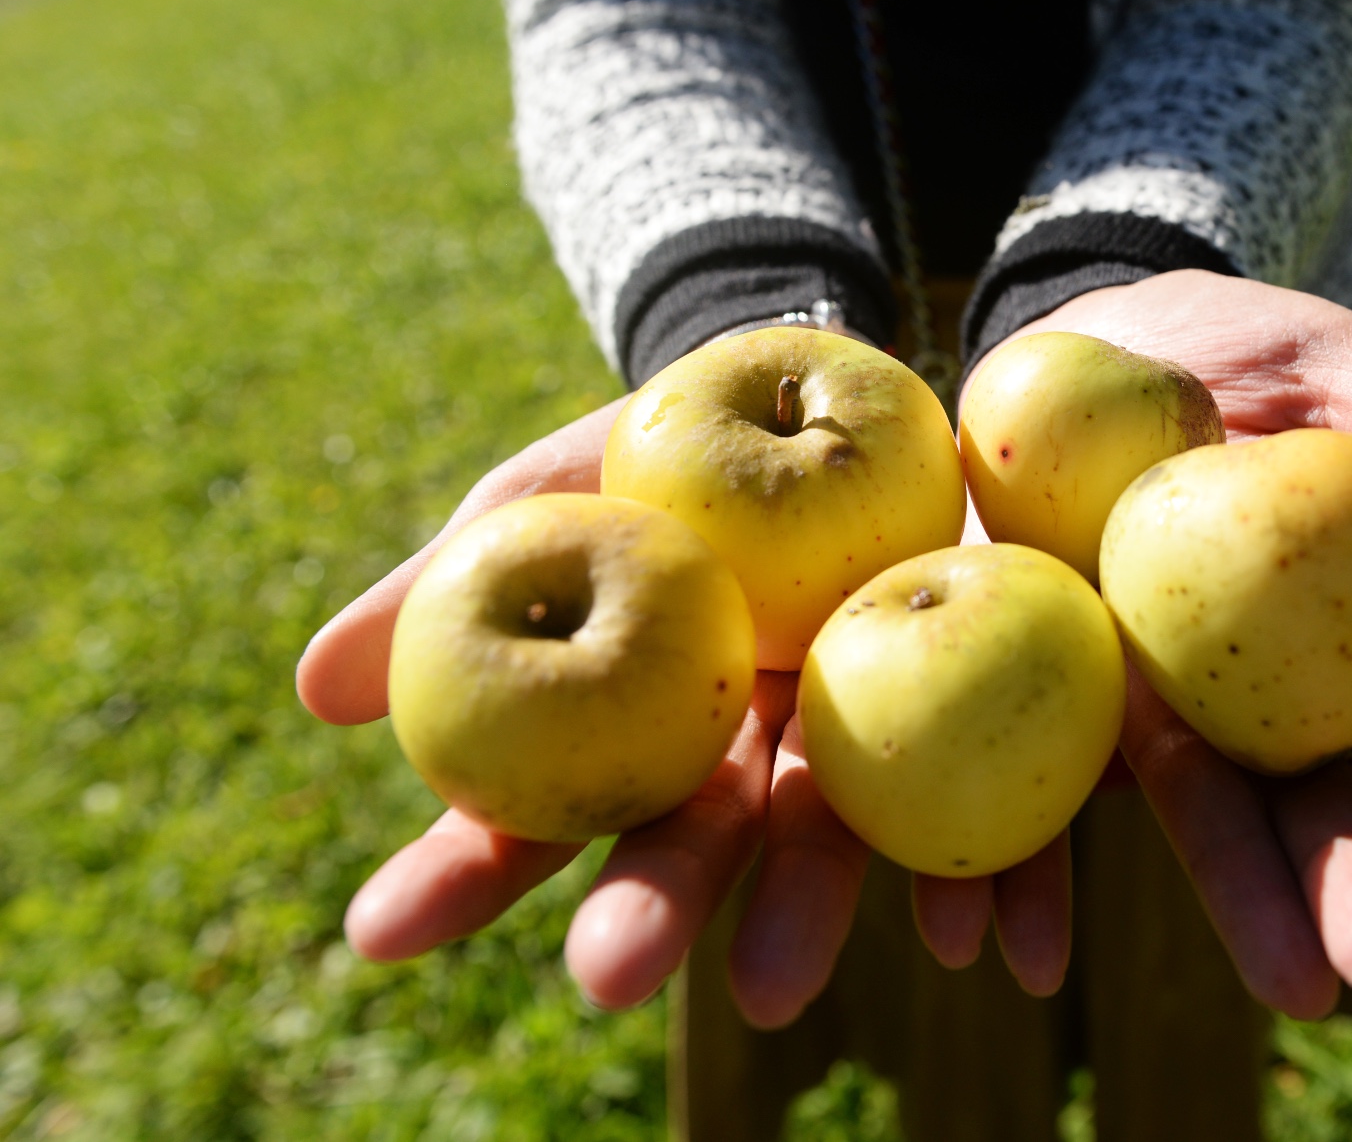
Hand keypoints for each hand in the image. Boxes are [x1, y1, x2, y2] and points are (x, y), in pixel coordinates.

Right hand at [297, 395, 1069, 1022]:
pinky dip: (1012, 883)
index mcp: (642, 716)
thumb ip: (466, 567)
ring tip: (783, 989)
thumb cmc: (694, 446)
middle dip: (651, 910)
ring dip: (819, 914)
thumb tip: (310, 689)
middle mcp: (752, 754)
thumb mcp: (577, 476)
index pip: (537, 803)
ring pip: (841, 841)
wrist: (875, 391)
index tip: (379, 931)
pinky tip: (1012, 948)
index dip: (464, 865)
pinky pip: (1009, 818)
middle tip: (605, 975)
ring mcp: (872, 746)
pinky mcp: (997, 732)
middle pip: (696, 841)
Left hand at [982, 269, 1351, 1017]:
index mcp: (1343, 627)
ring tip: (1255, 987)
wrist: (1069, 347)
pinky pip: (1023, 793)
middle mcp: (1248, 691)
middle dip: (1349, 887)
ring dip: (1214, 904)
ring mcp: (1140, 704)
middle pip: (1305, 798)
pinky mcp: (1028, 697)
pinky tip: (993, 945)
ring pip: (1182, 815)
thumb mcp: (1328, 369)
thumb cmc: (1227, 350)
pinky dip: (1013, 872)